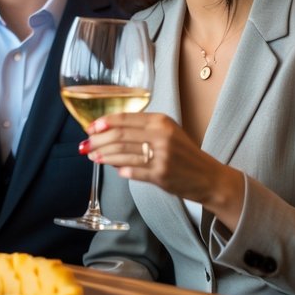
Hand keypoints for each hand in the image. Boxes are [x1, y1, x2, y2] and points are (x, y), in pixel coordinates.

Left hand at [81, 113, 244, 229]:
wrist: (208, 176)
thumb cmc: (184, 153)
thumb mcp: (168, 132)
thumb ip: (143, 130)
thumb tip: (110, 133)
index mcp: (161, 121)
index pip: (124, 118)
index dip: (103, 123)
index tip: (90, 128)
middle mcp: (161, 136)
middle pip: (119, 136)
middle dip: (98, 141)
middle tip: (86, 145)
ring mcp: (161, 156)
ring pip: (122, 154)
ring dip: (103, 156)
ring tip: (93, 157)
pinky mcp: (160, 174)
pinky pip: (132, 171)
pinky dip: (120, 170)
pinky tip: (114, 169)